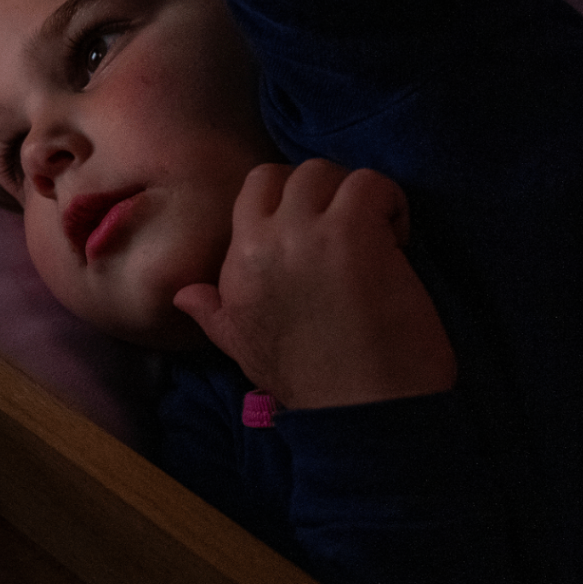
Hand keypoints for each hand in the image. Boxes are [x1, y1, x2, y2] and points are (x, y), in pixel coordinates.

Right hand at [173, 159, 456, 409]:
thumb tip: (184, 295)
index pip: (253, 190)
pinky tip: (399, 238)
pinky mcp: (355, 232)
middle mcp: (263, 240)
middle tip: (352, 228)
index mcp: (235, 265)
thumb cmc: (311, 383)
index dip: (290, 200)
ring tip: (379, 232)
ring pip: (328, 172)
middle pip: (289, 174)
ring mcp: (308, 232)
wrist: (362, 411)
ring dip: (358, 195)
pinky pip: (372, 184)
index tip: (318, 230)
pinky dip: (391, 201)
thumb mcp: (246, 347)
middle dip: (324, 192)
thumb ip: (215, 314)